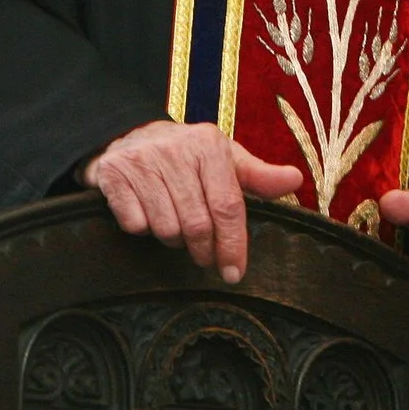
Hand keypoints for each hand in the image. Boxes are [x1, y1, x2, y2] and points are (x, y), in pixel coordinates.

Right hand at [83, 122, 303, 282]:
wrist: (126, 137)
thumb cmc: (185, 156)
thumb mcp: (223, 159)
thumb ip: (257, 176)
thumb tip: (295, 180)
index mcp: (208, 145)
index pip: (228, 205)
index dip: (233, 244)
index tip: (235, 273)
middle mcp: (175, 149)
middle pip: (197, 224)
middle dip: (202, 249)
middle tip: (202, 255)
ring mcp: (142, 161)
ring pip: (166, 228)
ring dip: (172, 239)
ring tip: (174, 227)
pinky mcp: (113, 174)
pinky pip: (135, 223)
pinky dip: (143, 228)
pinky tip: (146, 214)